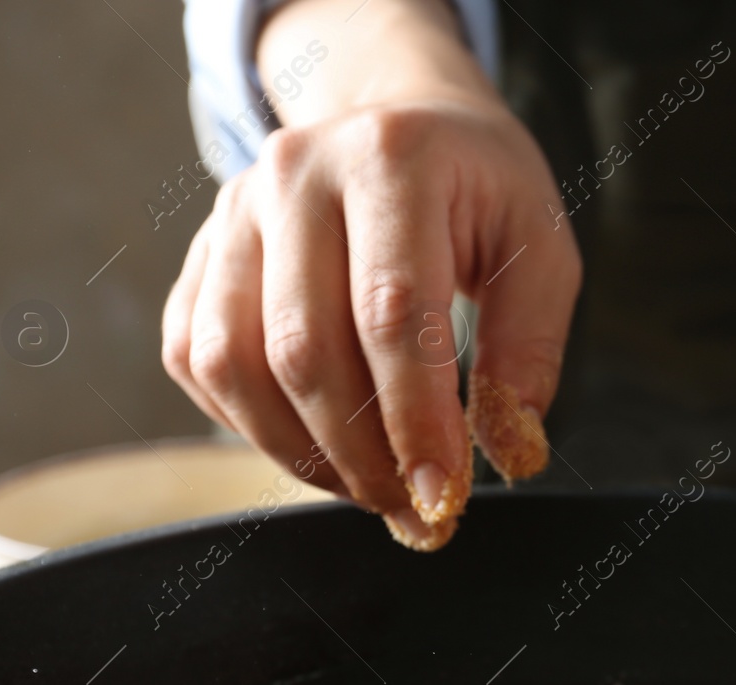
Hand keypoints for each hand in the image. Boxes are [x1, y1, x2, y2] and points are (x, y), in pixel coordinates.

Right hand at [161, 0, 579, 549]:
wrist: (405, 125)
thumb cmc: (479, 192)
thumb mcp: (540, 249)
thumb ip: (530, 348)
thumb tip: (508, 449)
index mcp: (391, 157)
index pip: (390, 314)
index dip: (414, 421)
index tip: (442, 496)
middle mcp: (293, 173)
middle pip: (304, 350)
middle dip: (360, 456)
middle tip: (413, 508)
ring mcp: (232, 211)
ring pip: (232, 365)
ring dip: (300, 453)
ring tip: (368, 484)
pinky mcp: (199, 255)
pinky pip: (195, 363)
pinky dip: (250, 426)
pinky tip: (314, 441)